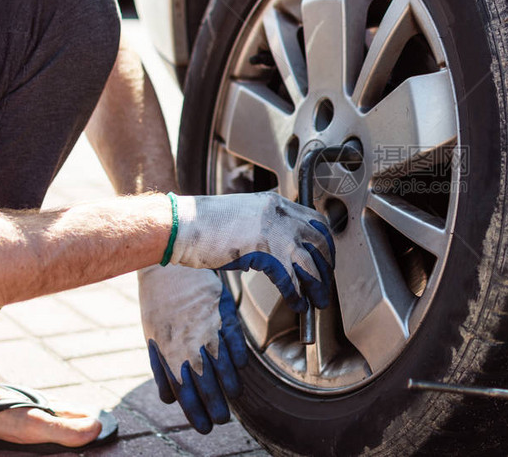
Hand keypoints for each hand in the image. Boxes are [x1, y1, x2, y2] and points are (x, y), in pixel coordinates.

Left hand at [138, 265, 248, 433]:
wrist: (169, 264)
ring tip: (234, 397)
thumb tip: (169, 397)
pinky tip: (242, 369)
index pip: (183, 391)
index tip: (204, 427)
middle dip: (215, 406)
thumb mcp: (152, 335)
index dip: (195, 412)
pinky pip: (234, 340)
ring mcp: (208, 329)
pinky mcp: (223, 313)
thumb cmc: (159, 301)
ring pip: (223, 364)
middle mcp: (189, 343)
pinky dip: (239, 357)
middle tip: (222, 420)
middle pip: (205, 383)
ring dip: (230, 385)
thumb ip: (162, 367)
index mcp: (167, 351)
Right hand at [169, 192, 334, 312]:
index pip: (315, 221)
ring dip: (316, 284)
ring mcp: (274, 231)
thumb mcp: (245, 216)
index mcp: (276, 203)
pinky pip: (290, 277)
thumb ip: (266, 228)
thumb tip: (279, 252)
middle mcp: (280, 214)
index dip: (324, 243)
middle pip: (319, 242)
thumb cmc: (205, 223)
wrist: (182, 224)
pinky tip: (297, 303)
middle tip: (325, 284)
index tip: (325, 259)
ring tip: (318, 301)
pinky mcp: (264, 251)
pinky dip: (296, 294)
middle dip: (326, 266)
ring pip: (309, 262)